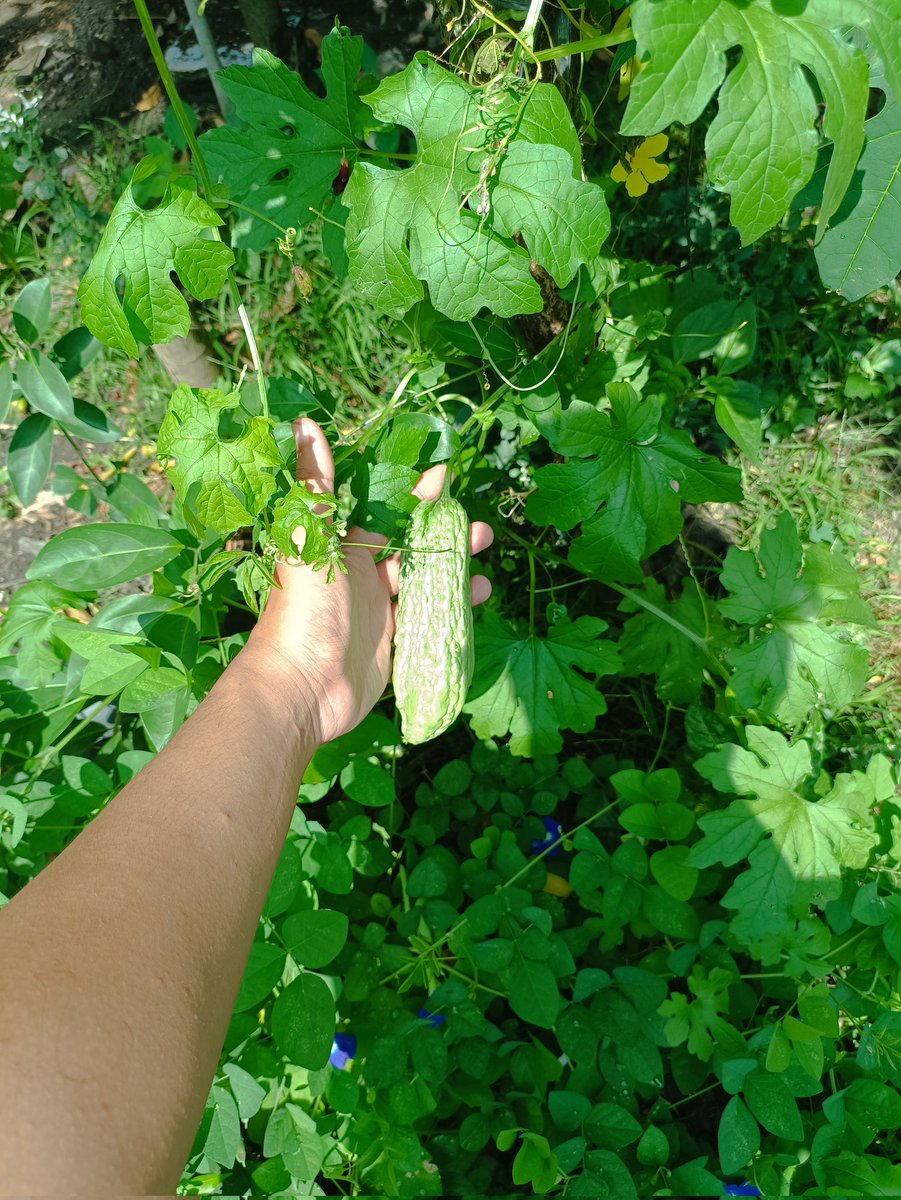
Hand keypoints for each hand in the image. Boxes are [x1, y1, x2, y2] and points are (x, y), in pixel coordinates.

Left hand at [243, 418, 492, 745]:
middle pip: (410, 541)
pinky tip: (480, 593)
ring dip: (454, 561)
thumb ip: (314, 484)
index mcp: (339, 544)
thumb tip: (303, 423)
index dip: (411, 491)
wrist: (303, 686)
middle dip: (444, 527)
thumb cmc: (303, 610)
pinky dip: (455, 602)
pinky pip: (429, 612)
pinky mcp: (394, 638)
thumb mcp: (309, 539)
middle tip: (477, 521)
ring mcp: (379, 606)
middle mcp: (360, 571)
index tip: (444, 471)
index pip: (380, 508)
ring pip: (423, 575)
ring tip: (484, 549)